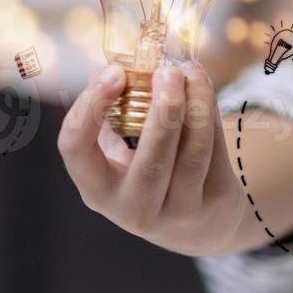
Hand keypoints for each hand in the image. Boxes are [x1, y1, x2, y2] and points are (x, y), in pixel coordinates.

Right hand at [58, 63, 246, 255]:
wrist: (193, 224)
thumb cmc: (145, 173)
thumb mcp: (118, 152)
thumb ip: (112, 112)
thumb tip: (115, 67)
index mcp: (97, 190)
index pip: (77, 150)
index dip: (91, 108)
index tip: (113, 72)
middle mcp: (134, 209)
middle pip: (152, 161)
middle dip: (163, 111)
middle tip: (168, 72)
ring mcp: (177, 213)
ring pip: (192, 155)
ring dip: (196, 106)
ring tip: (192, 72)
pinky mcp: (213, 204)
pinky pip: (215, 153)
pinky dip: (210, 115)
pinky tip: (203, 88)